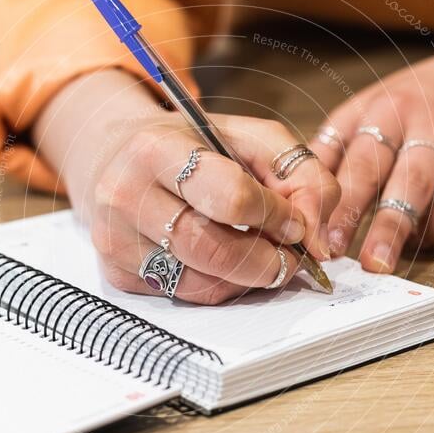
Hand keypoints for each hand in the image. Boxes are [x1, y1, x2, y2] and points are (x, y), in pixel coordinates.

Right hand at [35, 70, 339, 304]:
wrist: (115, 156)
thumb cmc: (190, 145)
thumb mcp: (249, 137)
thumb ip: (300, 173)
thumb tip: (319, 237)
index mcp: (156, 149)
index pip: (231, 198)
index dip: (276, 216)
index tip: (296, 224)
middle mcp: (125, 195)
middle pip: (214, 250)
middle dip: (268, 260)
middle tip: (292, 257)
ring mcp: (115, 239)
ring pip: (201, 282)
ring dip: (247, 278)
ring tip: (262, 257)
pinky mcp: (117, 273)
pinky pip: (184, 295)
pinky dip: (219, 287)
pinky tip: (227, 264)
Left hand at [310, 22, 433, 272]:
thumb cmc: (419, 102)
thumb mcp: (367, 110)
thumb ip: (331, 150)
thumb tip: (290, 191)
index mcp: (388, 113)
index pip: (361, 165)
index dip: (344, 207)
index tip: (326, 243)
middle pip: (411, 178)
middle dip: (391, 225)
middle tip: (374, 264)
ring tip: (428, 239)